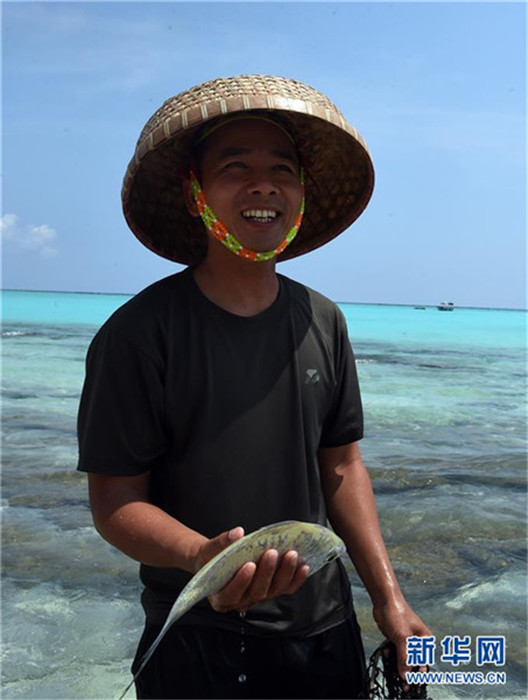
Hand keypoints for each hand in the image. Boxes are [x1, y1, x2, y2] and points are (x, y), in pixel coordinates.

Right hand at [195, 527, 309, 613]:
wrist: (217, 562)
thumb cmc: (212, 558)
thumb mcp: (210, 549)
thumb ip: (222, 543)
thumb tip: (237, 533)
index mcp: (221, 597)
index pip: (231, 594)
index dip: (241, 581)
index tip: (249, 565)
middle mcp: (241, 602)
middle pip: (257, 592)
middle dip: (266, 572)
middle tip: (271, 553)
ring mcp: (258, 597)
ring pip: (274, 590)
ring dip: (284, 573)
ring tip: (290, 554)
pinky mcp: (271, 591)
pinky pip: (286, 589)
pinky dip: (296, 579)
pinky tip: (303, 566)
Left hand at [373, 597, 432, 683]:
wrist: (384, 600)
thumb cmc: (397, 613)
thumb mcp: (402, 637)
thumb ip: (404, 658)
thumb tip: (406, 676)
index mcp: (425, 640)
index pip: (424, 662)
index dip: (418, 674)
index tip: (412, 683)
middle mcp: (418, 642)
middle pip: (414, 662)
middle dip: (407, 671)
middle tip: (402, 683)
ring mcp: (407, 641)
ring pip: (403, 658)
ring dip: (397, 663)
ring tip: (391, 663)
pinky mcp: (397, 639)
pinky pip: (395, 652)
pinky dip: (391, 654)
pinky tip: (385, 651)